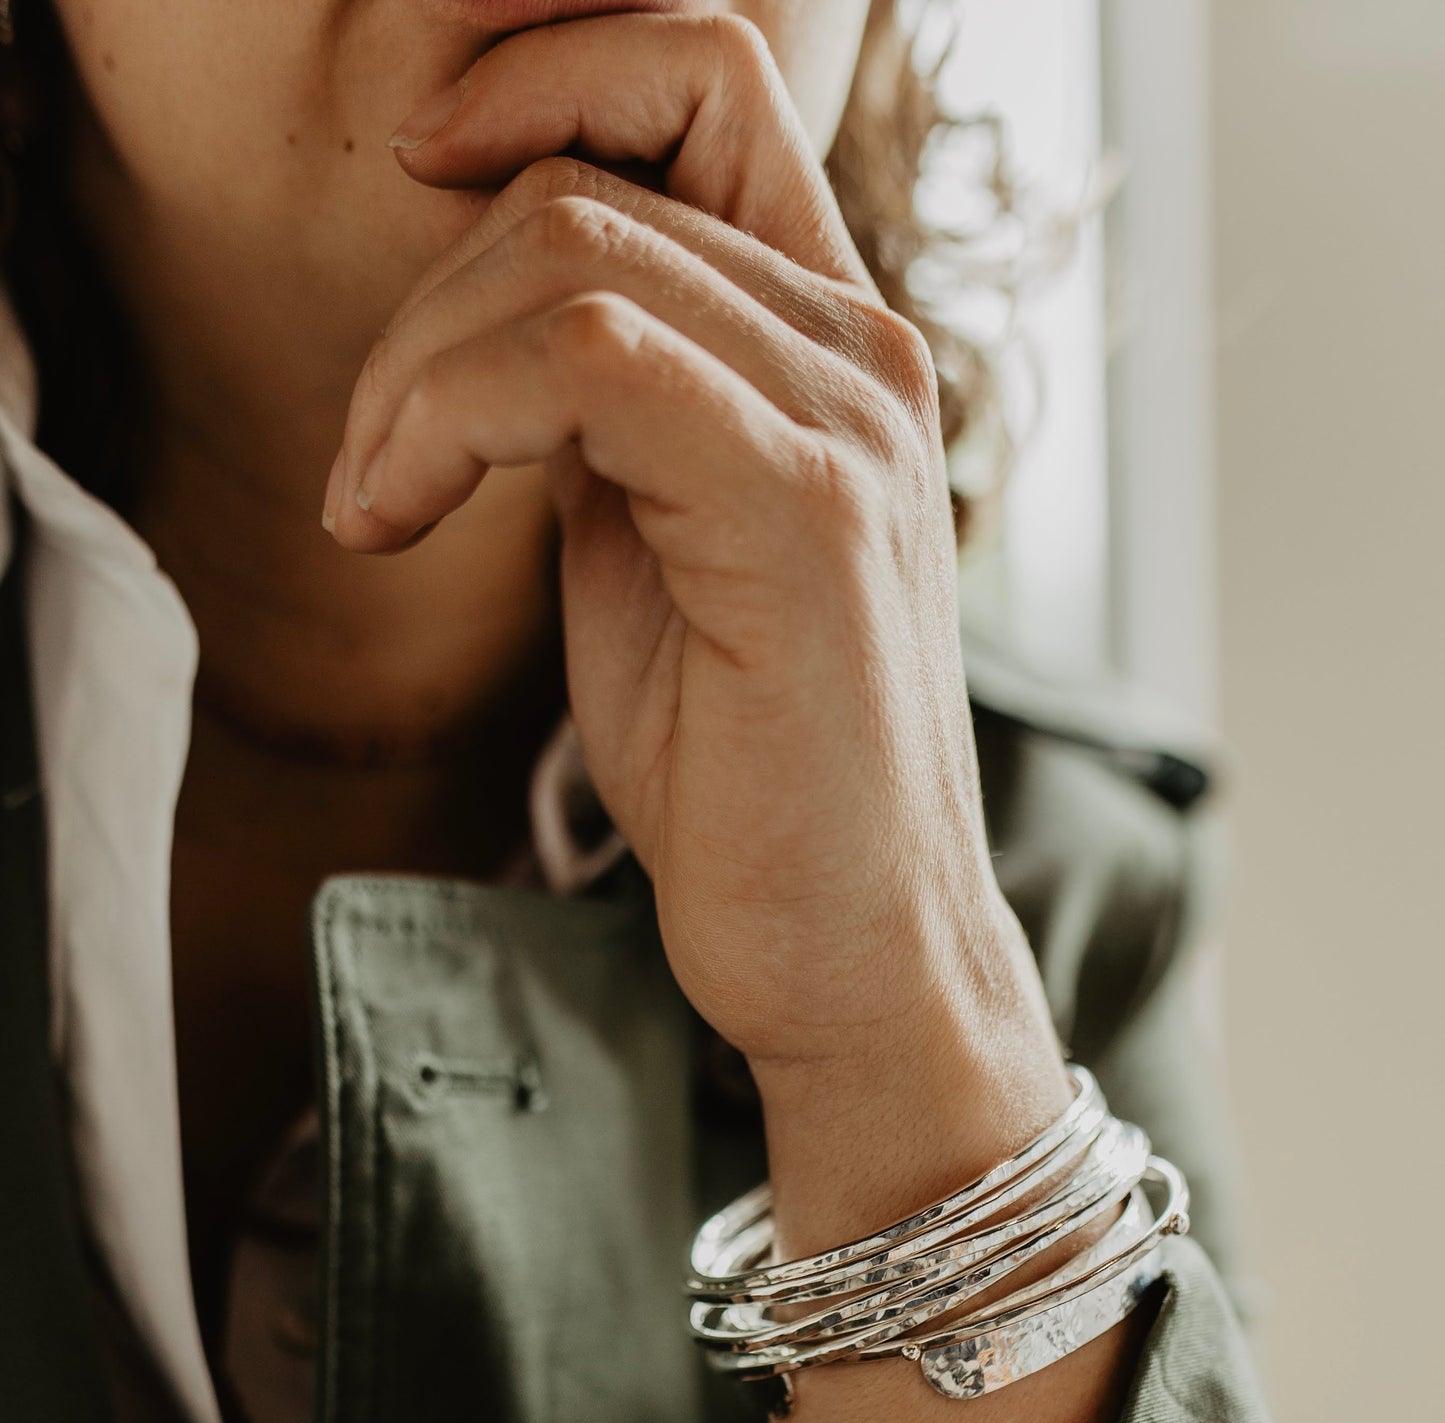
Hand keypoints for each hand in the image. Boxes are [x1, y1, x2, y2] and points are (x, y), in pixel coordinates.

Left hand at [326, 14, 1063, 1134]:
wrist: (848, 948)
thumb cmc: (749, 774)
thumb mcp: (651, 546)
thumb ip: (605, 411)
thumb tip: (488, 325)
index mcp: (836, 347)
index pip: (704, 81)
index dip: (543, 81)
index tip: (422, 180)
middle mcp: (865, 353)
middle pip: (589, 180)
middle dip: (420, 307)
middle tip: (371, 464)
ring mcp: (850, 422)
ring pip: (570, 250)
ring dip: (413, 370)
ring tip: (376, 502)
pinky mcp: (807, 511)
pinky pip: (587, 358)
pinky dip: (448, 417)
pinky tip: (400, 517)